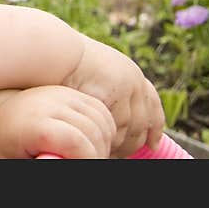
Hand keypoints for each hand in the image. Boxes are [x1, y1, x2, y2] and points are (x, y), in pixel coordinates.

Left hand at [0, 86, 115, 158]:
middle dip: (96, 153)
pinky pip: (101, 112)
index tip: (78, 164)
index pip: (76, 141)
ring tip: (84, 154)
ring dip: (102, 142)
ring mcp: (63, 93)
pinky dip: (103, 129)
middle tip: (82, 161)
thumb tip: (54, 159)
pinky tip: (90, 141)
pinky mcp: (72, 92)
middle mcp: (51, 102)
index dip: (85, 158)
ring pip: (102, 121)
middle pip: (93, 132)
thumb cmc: (5, 146)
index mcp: (35, 122)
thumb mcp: (15, 160)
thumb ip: (42, 162)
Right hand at [63, 35, 164, 157]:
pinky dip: (108, 141)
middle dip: (136, 142)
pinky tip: (99, 147)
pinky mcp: (111, 96)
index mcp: (130, 73)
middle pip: (143, 121)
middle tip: (124, 156)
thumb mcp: (94, 74)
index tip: (154, 144)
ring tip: (109, 155)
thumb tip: (110, 112)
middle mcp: (133, 80)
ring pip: (130, 128)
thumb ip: (105, 89)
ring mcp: (124, 88)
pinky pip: (113, 128)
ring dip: (121, 145)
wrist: (53, 51)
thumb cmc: (64, 62)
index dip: (155, 127)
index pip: (152, 104)